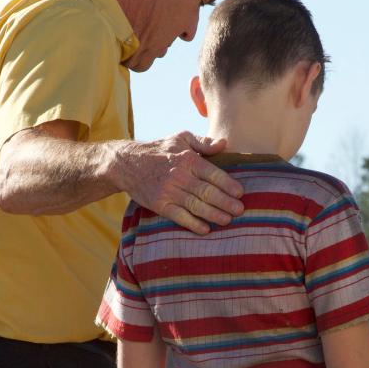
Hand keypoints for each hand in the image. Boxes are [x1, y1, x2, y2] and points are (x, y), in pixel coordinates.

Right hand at [120, 133, 243, 233]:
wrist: (127, 163)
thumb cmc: (159, 150)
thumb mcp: (181, 138)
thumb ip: (203, 143)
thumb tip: (224, 143)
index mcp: (188, 159)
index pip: (213, 173)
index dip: (228, 184)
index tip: (240, 193)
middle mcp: (179, 176)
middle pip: (207, 191)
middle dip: (225, 202)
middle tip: (240, 210)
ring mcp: (169, 191)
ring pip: (196, 205)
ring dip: (213, 214)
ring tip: (227, 220)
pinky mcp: (160, 204)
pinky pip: (179, 216)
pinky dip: (193, 224)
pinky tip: (205, 229)